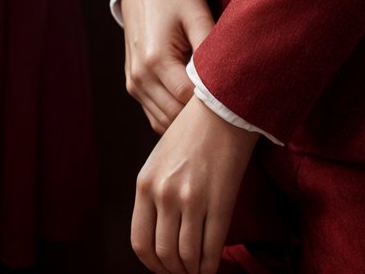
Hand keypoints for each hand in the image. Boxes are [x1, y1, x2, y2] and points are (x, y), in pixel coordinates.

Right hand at [121, 0, 215, 134]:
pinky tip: (190, 107)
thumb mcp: (196, 13)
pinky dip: (172, 116)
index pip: (186, 97)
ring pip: (163, 121)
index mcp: (156, 59)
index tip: (229, 97)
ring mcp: (134, 84)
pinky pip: (154, 116)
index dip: (209, 102)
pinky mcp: (133, 87)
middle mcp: (140, 77)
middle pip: (174, 115)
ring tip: (210, 108)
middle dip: (198, 116)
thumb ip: (209, 45)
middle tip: (224, 107)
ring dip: (185, 120)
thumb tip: (224, 75)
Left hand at [131, 93, 258, 272]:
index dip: (153, 264)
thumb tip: (160, 236)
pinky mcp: (219, 201)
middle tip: (184, 272)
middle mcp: (164, 194)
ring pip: (187, 256)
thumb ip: (155, 194)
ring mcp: (191, 198)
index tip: (164, 268)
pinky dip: (211, 264)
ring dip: (193, 270)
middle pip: (164, 254)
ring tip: (199, 270)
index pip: (141, 243)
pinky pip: (211, 247)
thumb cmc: (192, 132)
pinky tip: (212, 264)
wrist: (223, 108)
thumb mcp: (160, 159)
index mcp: (145, 184)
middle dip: (175, 271)